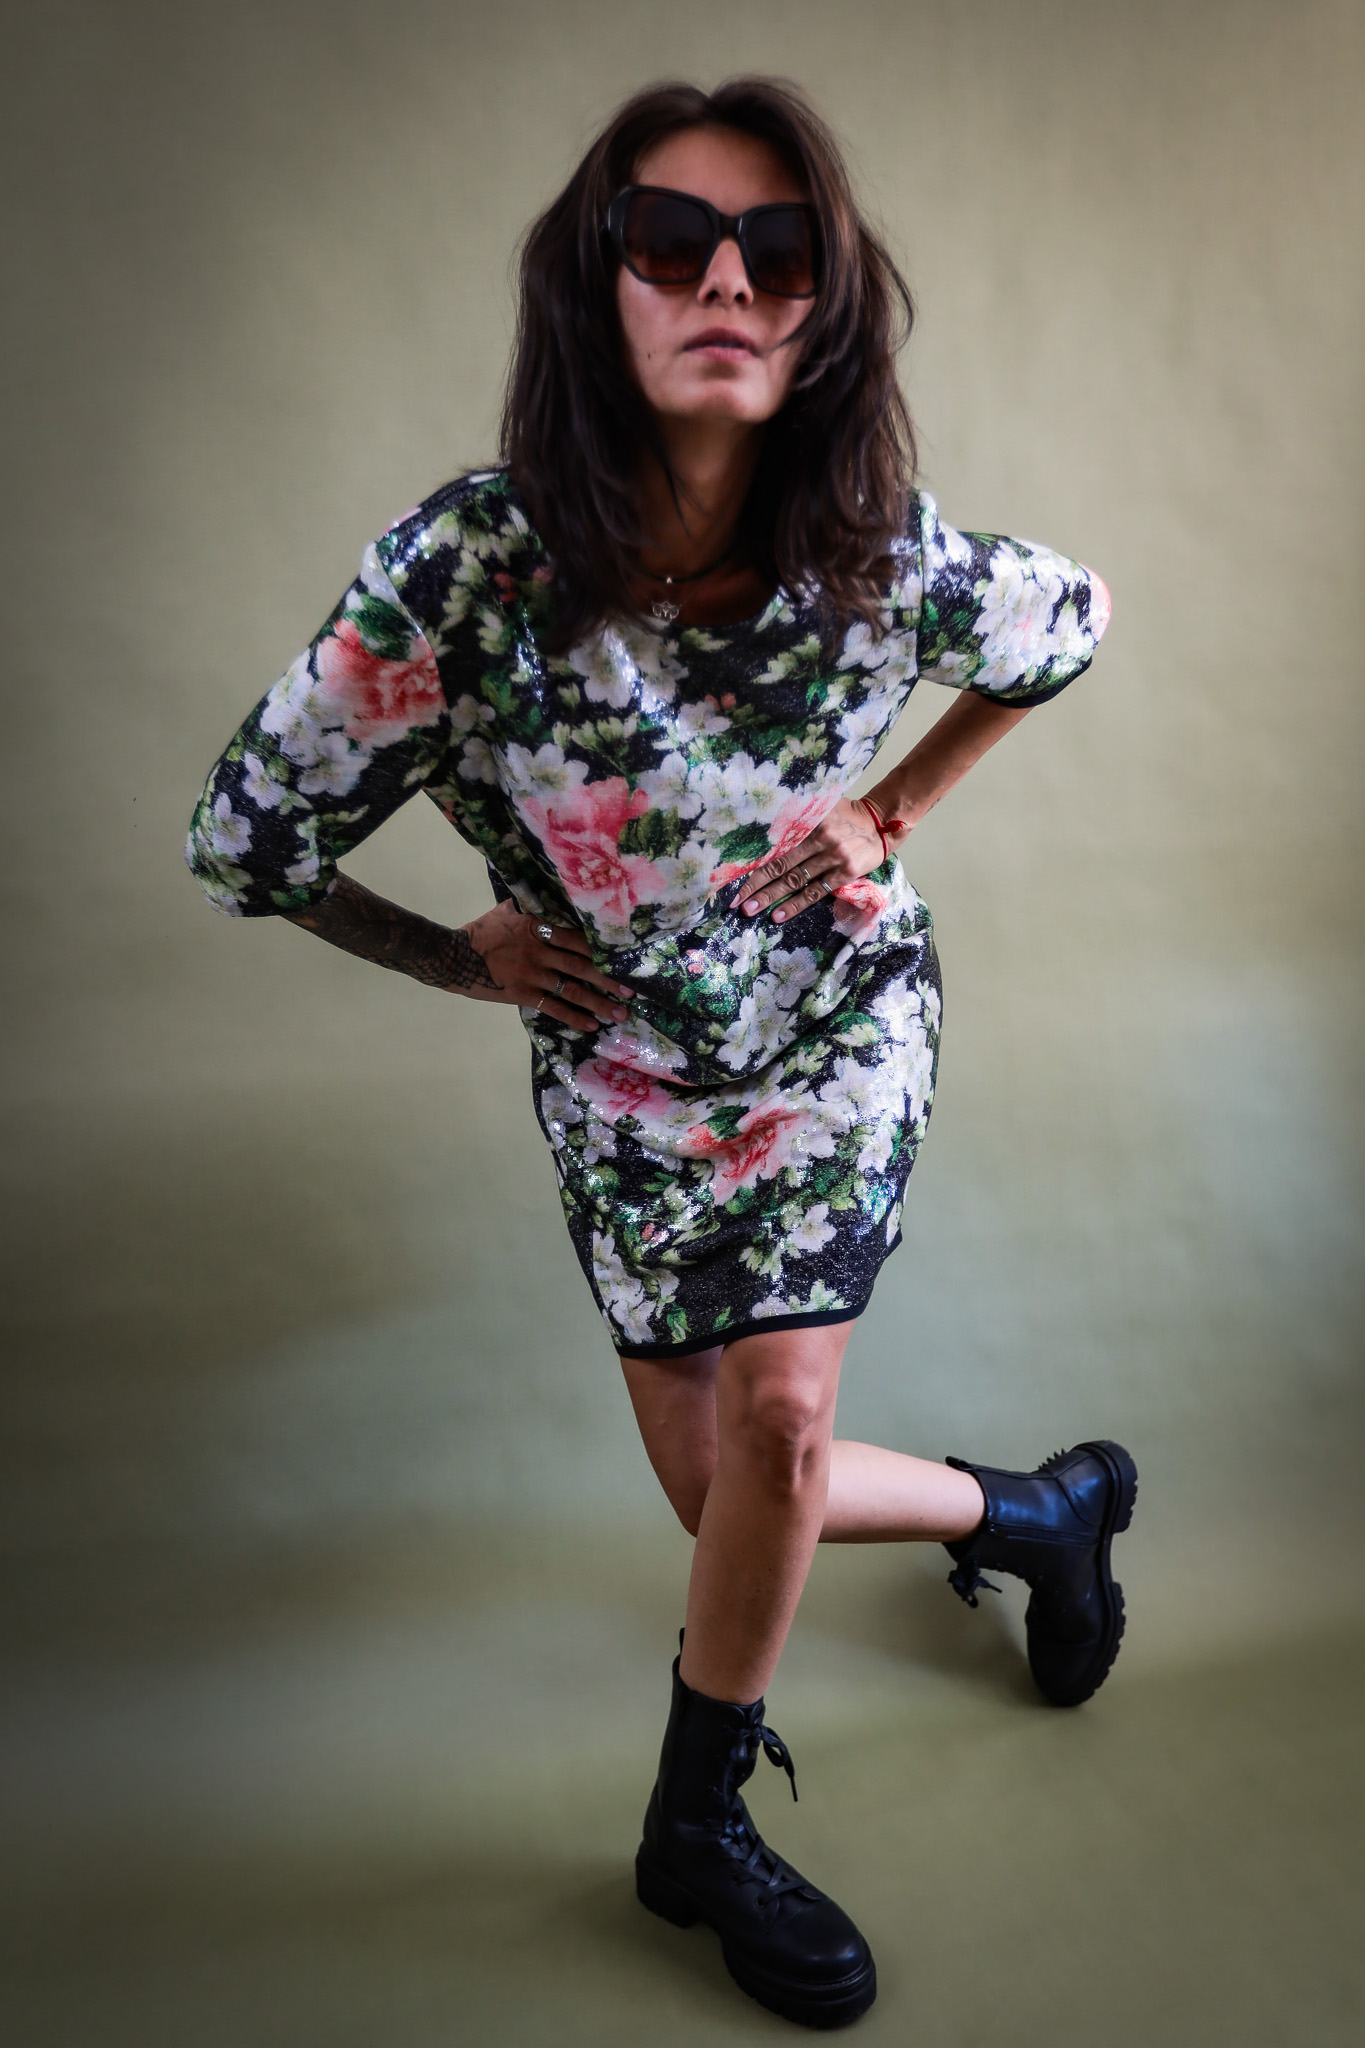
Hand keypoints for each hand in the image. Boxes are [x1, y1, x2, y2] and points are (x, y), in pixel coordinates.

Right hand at [460, 900, 633, 1028]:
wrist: (452, 955)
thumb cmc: (480, 931)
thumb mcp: (507, 910)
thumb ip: (531, 905)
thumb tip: (548, 893)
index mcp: (538, 925)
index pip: (578, 937)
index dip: (603, 949)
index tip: (625, 957)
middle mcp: (540, 949)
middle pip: (582, 965)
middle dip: (610, 979)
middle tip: (632, 991)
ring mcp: (531, 973)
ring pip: (572, 989)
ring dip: (598, 1002)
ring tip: (619, 1013)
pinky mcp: (521, 993)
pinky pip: (553, 1007)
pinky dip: (573, 1017)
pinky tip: (591, 1025)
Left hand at [738, 798, 892, 922]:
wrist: (881, 822)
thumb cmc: (845, 815)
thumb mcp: (822, 806)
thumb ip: (798, 816)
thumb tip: (763, 828)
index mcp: (809, 820)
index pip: (775, 843)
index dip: (754, 860)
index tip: (734, 874)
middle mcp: (819, 838)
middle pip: (780, 863)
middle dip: (755, 883)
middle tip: (735, 899)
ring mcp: (833, 856)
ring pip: (795, 880)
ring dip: (770, 896)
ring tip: (750, 910)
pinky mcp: (846, 873)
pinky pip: (816, 892)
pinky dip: (796, 904)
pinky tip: (779, 915)